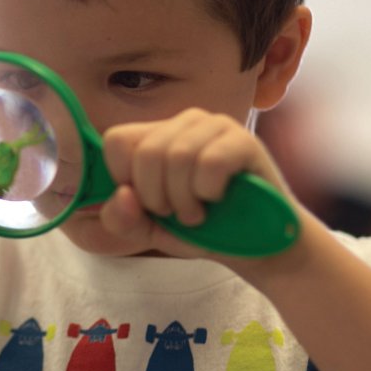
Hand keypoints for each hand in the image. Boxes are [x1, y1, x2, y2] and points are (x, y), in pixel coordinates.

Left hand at [98, 108, 289, 256]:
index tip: (146, 202)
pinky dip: (208, 192)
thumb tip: (123, 194)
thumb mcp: (148, 230)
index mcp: (156, 135)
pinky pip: (210, 162)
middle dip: (155, 197)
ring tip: (197, 213)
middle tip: (176, 213)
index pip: (116, 140)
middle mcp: (185, 123)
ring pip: (177, 156)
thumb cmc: (200, 231)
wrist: (254, 247)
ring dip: (184, 199)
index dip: (123, 179)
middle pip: (146, 152)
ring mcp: (216, 127)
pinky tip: (218, 200)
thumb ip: (120, 218)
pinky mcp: (243, 141)